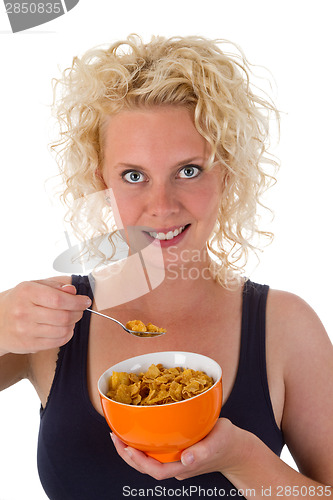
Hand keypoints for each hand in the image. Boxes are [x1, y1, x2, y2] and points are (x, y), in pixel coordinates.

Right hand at [0, 279, 90, 354]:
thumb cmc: (18, 301)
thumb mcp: (33, 286)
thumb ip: (54, 286)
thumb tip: (73, 290)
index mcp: (26, 292)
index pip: (58, 299)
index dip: (76, 301)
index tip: (85, 301)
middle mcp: (24, 311)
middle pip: (62, 316)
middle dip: (77, 313)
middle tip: (80, 310)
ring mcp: (25, 330)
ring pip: (61, 330)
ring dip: (73, 325)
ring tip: (71, 319)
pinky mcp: (28, 344)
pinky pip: (56, 342)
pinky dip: (66, 336)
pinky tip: (65, 329)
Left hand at [111, 418, 252, 480]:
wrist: (238, 449)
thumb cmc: (228, 443)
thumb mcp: (218, 442)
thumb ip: (203, 451)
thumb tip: (186, 458)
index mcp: (183, 466)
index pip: (156, 471)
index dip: (139, 462)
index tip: (127, 447)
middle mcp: (176, 465)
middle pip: (146, 467)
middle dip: (127, 455)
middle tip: (114, 437)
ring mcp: (176, 459)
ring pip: (149, 459)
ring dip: (132, 448)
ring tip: (120, 433)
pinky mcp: (178, 450)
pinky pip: (156, 449)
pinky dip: (144, 441)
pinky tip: (139, 428)